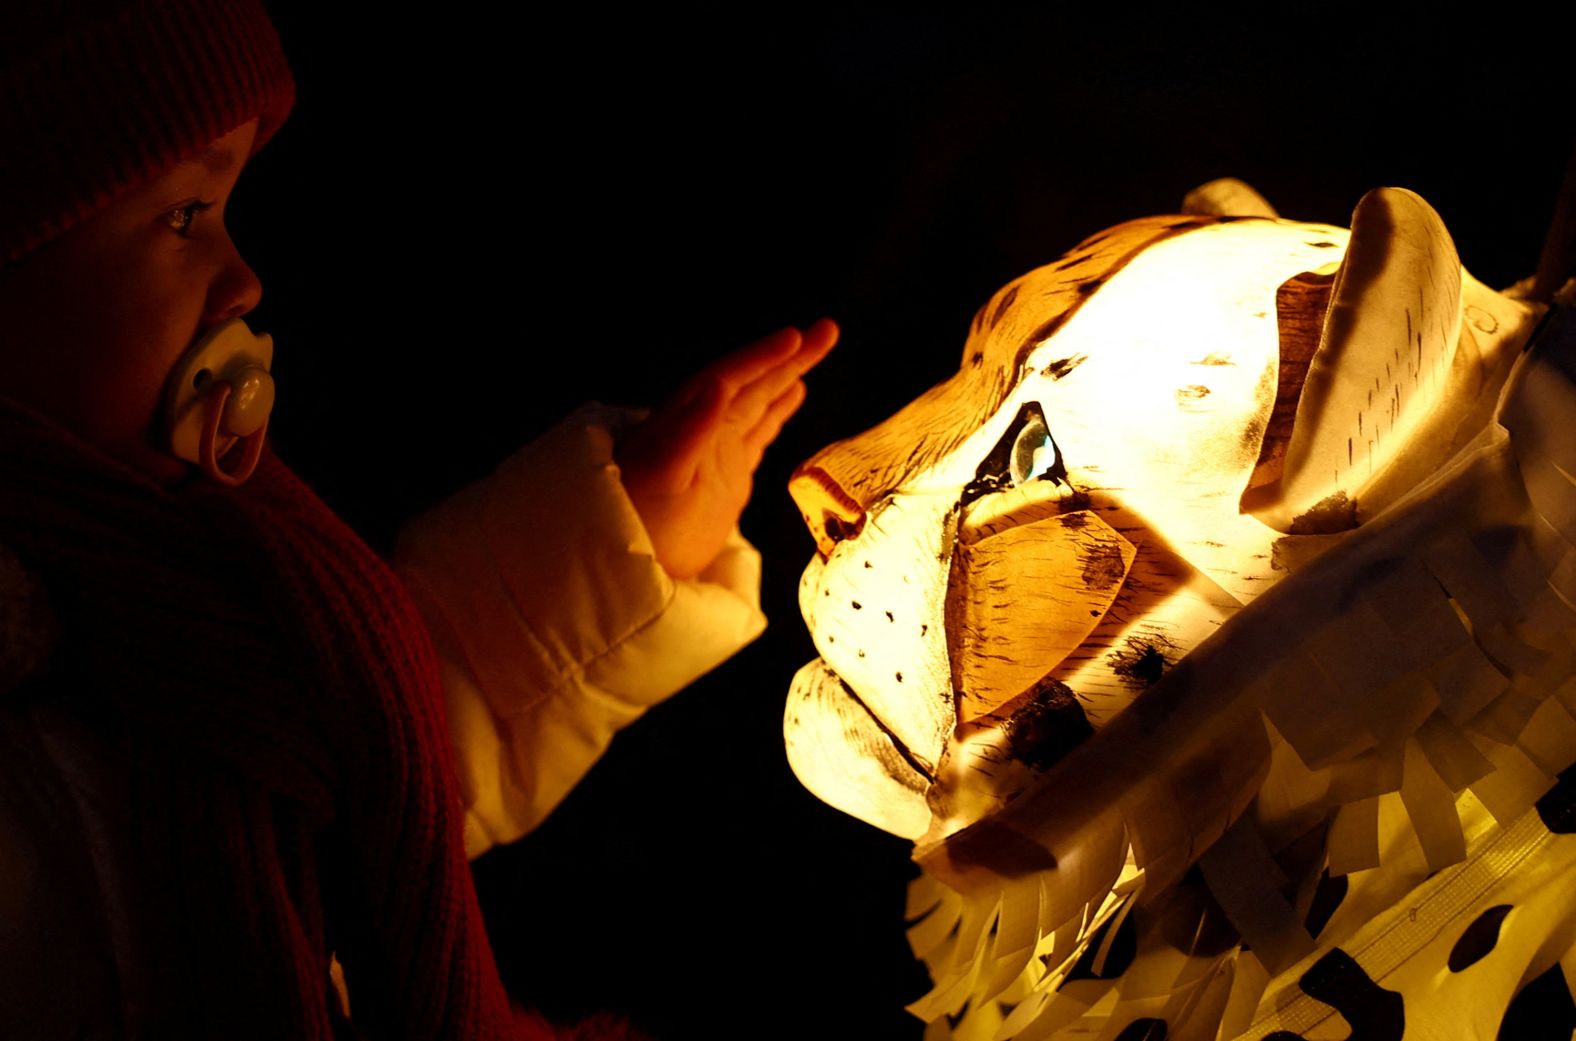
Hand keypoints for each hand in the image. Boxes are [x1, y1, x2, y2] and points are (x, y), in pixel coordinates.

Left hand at [616, 318, 838, 579]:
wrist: (629, 560)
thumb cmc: (639, 517)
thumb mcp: (664, 473)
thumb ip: (692, 428)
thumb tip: (719, 384)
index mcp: (686, 422)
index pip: (729, 378)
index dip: (762, 357)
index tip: (795, 337)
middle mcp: (703, 429)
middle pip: (752, 382)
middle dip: (788, 357)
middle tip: (827, 330)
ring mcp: (716, 452)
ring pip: (759, 403)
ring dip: (786, 377)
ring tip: (814, 350)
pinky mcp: (727, 477)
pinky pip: (758, 434)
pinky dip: (777, 413)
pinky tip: (792, 397)